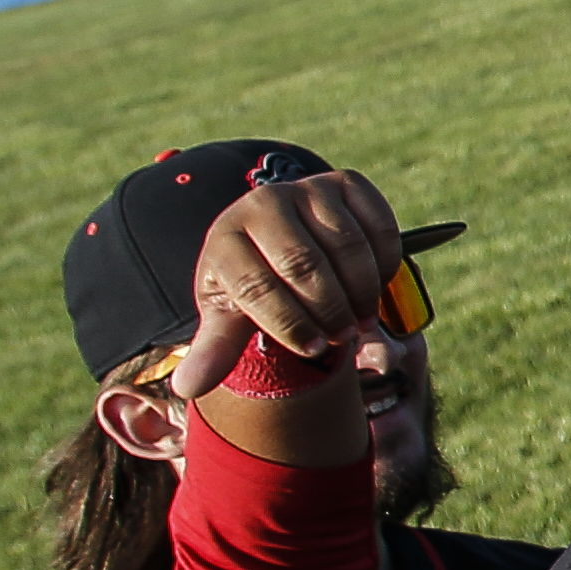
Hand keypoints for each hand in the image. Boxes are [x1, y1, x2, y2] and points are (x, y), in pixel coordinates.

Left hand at [174, 164, 402, 392]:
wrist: (276, 238)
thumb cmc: (252, 285)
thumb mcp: (230, 316)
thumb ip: (214, 350)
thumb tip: (186, 387)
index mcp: (225, 237)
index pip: (256, 285)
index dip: (290, 324)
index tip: (314, 350)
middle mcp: (261, 203)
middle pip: (302, 264)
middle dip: (328, 310)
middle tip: (343, 338)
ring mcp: (306, 188)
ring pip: (345, 244)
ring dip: (361, 290)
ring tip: (361, 318)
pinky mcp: (345, 182)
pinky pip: (377, 222)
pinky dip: (384, 260)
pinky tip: (375, 284)